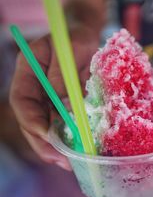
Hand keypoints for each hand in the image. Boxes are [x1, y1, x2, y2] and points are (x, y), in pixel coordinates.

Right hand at [10, 25, 99, 170]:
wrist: (86, 32)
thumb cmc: (79, 34)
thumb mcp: (75, 46)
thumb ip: (66, 73)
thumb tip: (66, 106)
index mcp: (28, 69)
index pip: (22, 99)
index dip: (32, 120)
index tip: (47, 135)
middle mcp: (34, 86)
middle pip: (31, 119)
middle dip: (44, 142)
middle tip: (61, 160)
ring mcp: (46, 96)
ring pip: (44, 126)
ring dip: (55, 146)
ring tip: (69, 163)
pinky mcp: (61, 103)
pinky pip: (59, 123)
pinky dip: (66, 138)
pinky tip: (75, 152)